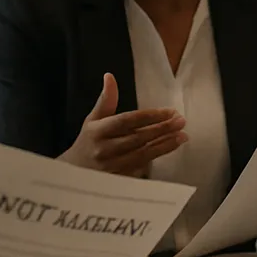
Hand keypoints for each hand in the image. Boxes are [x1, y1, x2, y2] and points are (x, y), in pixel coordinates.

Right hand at [62, 74, 186, 176]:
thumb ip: (106, 100)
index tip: (169, 111)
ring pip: (143, 154)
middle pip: (139, 138)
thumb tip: (110, 76)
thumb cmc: (87, 142)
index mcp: (98, 131)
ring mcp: (112, 166)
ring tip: (182, 135)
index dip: (150, 116)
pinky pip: (142, 167)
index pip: (127, 121)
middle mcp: (105, 149)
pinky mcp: (119, 179)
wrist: (74, 174)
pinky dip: (157, 157)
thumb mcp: (93, 119)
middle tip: (181, 121)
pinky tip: (170, 148)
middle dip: (162, 129)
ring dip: (165, 144)